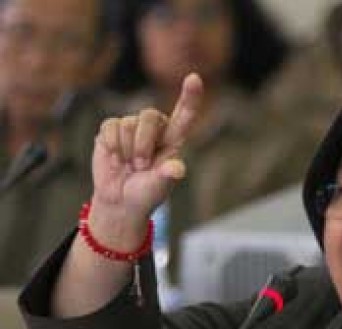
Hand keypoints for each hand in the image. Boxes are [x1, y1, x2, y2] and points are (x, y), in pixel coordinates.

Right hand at [91, 73, 203, 221]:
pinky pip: (110, 127)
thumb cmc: (146, 193)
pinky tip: (115, 159)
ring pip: (128, 124)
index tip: (194, 78)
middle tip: (141, 166)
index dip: (190, 97)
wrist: (120, 201)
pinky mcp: (111, 129)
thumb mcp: (159, 187)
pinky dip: (112, 146)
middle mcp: (155, 129)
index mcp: (173, 140)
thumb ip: (167, 176)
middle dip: (142, 144)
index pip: (184, 114)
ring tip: (129, 165)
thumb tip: (177, 170)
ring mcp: (133, 127)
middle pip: (149, 116)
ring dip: (126, 150)